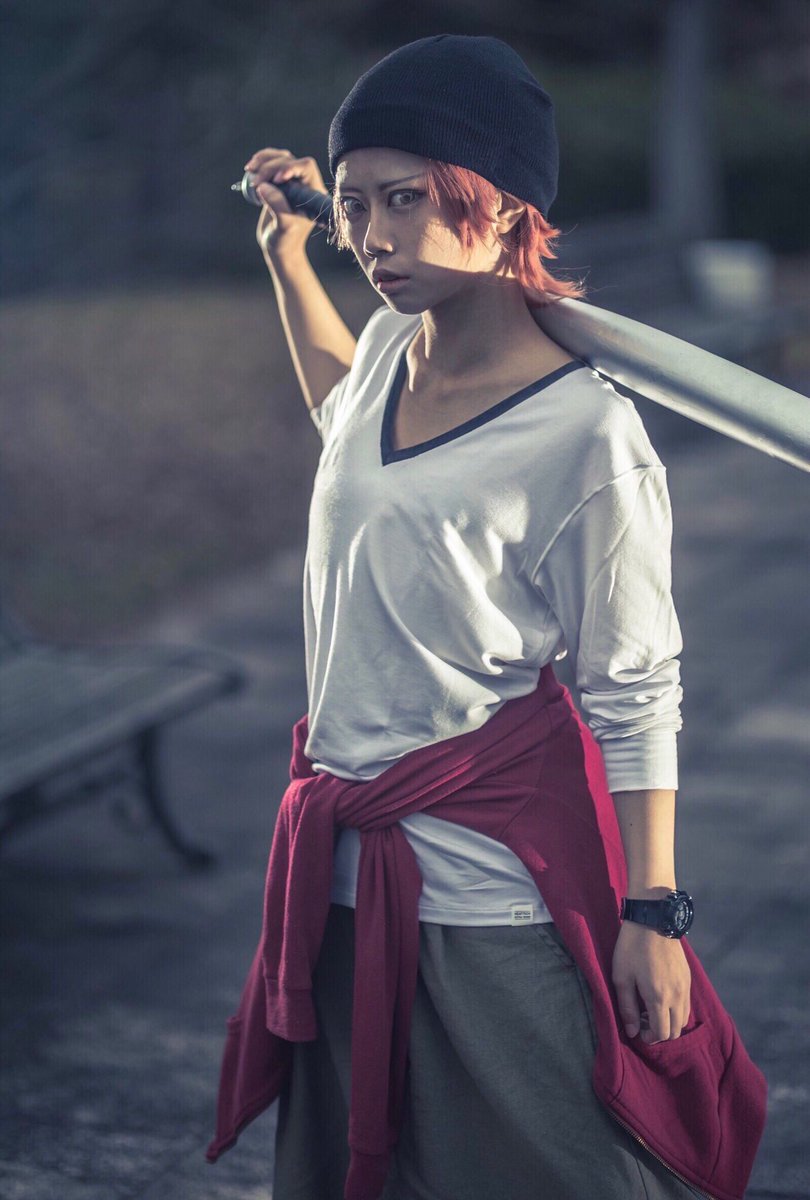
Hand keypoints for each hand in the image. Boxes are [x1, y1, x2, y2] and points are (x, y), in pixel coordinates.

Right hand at [243, 146, 326, 257]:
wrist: (279, 248)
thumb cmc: (285, 242)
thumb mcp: (283, 227)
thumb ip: (277, 206)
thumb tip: (264, 186)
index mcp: (313, 194)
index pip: (306, 167)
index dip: (291, 167)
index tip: (277, 179)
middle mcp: (305, 185)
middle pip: (289, 160)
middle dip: (270, 168)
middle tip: (255, 184)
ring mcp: (292, 182)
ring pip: (280, 158)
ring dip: (263, 160)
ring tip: (250, 170)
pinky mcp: (279, 183)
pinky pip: (271, 162)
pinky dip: (260, 162)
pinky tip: (250, 169)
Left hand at [612, 919, 691, 1042]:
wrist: (653, 919)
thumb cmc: (632, 947)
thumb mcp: (622, 977)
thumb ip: (627, 1008)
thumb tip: (632, 1032)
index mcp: (660, 998)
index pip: (662, 1033)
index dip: (649, 1038)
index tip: (638, 1030)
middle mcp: (678, 996)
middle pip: (676, 1031)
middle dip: (660, 1032)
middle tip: (643, 1020)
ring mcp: (686, 986)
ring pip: (684, 1018)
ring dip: (669, 1021)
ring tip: (650, 1008)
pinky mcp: (688, 977)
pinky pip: (687, 1003)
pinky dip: (676, 1008)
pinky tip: (660, 995)